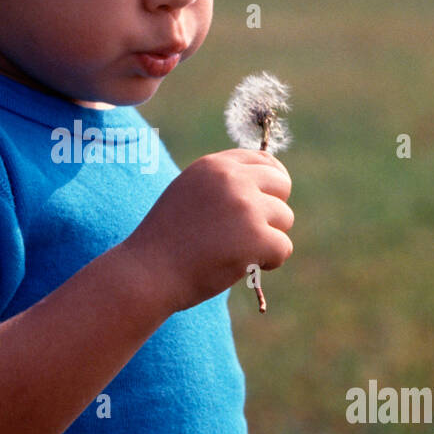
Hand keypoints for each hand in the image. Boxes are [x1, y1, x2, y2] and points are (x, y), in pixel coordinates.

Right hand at [125, 149, 292, 312]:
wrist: (148, 272)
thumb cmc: (166, 241)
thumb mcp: (189, 194)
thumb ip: (222, 184)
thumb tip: (269, 183)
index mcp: (214, 165)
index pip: (264, 160)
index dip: (272, 183)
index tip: (267, 202)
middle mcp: (232, 179)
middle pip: (282, 185)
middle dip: (272, 210)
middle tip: (250, 233)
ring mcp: (245, 207)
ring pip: (285, 218)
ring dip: (268, 238)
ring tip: (235, 251)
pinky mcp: (256, 237)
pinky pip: (283, 248)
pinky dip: (269, 262)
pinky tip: (242, 266)